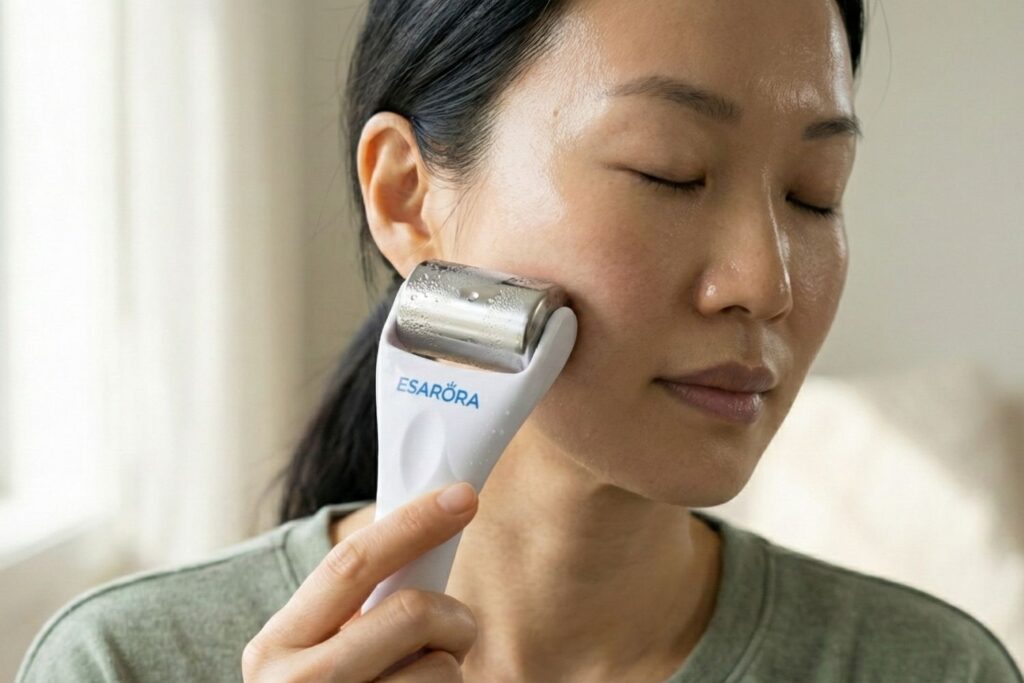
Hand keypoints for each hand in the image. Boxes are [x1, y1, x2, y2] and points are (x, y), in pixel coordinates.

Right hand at [242, 482, 479, 681]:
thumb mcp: (315, 651)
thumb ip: (358, 605)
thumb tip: (431, 527)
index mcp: (275, 646)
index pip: (351, 564)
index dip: (412, 524)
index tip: (462, 496)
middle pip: (412, 614)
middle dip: (454, 614)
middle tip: (457, 627)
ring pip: (443, 669)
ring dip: (451, 672)